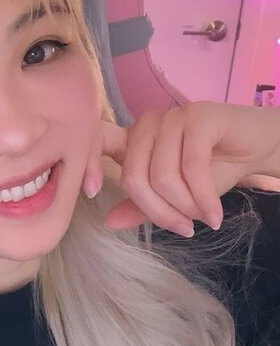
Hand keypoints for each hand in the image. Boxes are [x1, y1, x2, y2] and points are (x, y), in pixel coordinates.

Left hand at [82, 102, 279, 233]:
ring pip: (161, 176)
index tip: (92, 193)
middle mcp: (148, 125)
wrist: (257, 151)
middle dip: (159, 212)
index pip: (97, 142)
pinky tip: (214, 215)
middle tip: (184, 229)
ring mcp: (172, 117)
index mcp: (133, 140)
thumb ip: (143, 207)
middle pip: (133, 176)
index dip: (89, 165)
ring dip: (186, 207)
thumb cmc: (214, 171)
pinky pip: (191, 166)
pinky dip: (203, 199)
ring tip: (203, 218)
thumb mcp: (175, 197)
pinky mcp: (200, 116)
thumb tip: (110, 222)